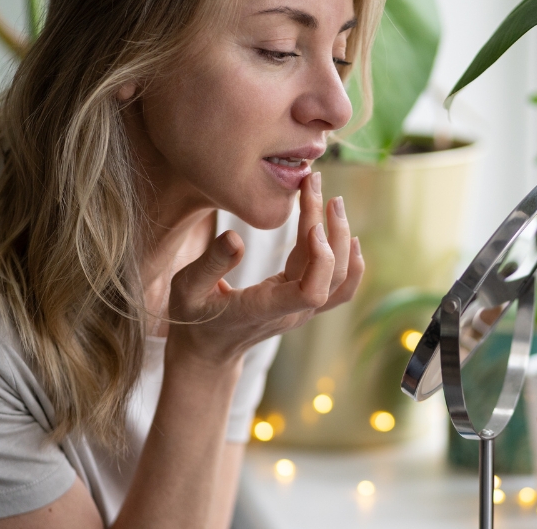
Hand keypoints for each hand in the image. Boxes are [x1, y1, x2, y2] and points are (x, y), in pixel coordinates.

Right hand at [165, 172, 363, 367]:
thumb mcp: (186, 288)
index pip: (312, 292)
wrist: (208, 351)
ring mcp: (302, 310)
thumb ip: (210, 264)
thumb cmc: (193, 317)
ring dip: (342, 238)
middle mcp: (292, 311)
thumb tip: (236, 237)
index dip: (322, 259)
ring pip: (339, 278)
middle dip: (332, 228)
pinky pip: (339, 288)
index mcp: (265, 308)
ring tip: (333, 201)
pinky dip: (350, 263)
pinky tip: (350, 237)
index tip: (313, 225)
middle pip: (331, 274)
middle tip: (319, 184)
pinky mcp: (303, 304)